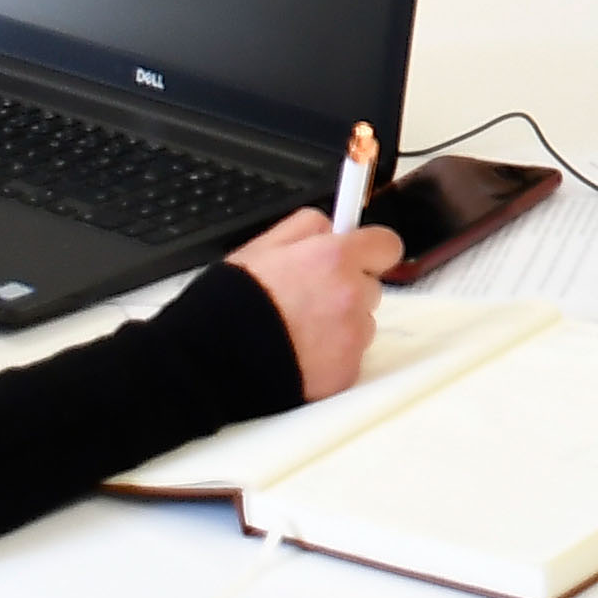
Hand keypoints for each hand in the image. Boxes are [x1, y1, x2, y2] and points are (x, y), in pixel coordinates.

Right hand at [227, 208, 405, 399]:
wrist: (211, 360)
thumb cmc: (230, 304)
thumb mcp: (262, 246)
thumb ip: (306, 226)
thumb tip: (333, 226)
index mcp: (334, 258)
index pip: (387, 245)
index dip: (370, 251)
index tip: (360, 257)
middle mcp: (351, 295)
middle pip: (371, 287)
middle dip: (348, 290)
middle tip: (309, 299)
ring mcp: (352, 337)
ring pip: (362, 324)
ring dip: (341, 325)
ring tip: (298, 330)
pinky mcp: (346, 372)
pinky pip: (351, 358)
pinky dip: (332, 357)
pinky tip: (300, 353)